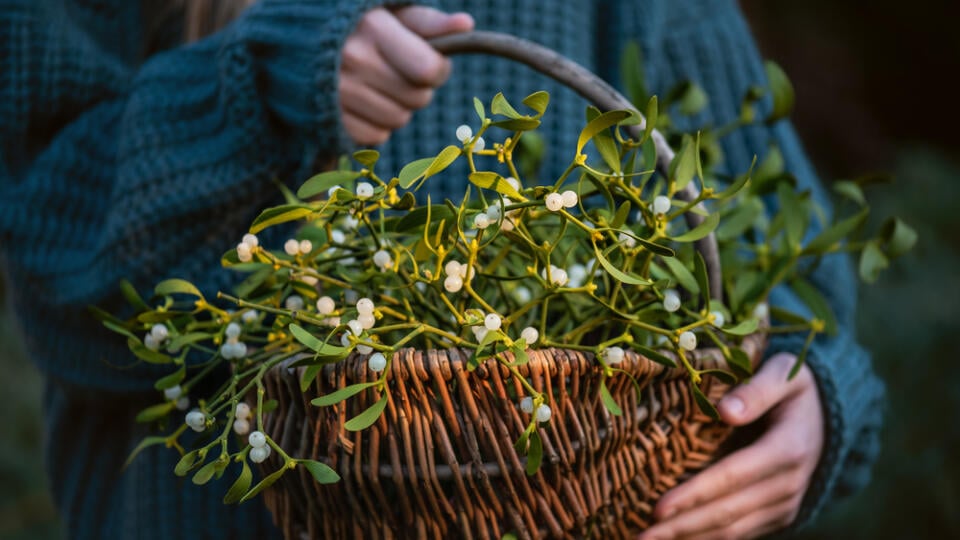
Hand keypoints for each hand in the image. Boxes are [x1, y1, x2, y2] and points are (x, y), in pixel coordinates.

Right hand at [339, 6, 473, 144]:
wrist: (295, 41)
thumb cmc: (354, 24)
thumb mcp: (389, 13)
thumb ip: (427, 21)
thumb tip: (466, 25)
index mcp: (372, 28)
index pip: (428, 70)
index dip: (438, 70)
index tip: (430, 61)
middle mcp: (352, 61)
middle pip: (418, 99)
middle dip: (418, 88)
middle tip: (399, 72)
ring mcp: (337, 93)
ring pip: (399, 120)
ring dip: (398, 107)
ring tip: (380, 86)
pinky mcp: (329, 119)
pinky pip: (376, 136)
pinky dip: (377, 125)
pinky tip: (364, 103)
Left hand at [638, 353, 823, 539]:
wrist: (832, 415)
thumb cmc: (796, 388)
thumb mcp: (784, 374)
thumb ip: (757, 390)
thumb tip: (726, 411)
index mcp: (787, 449)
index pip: (732, 477)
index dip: (694, 495)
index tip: (659, 508)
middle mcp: (787, 485)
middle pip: (727, 513)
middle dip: (681, 528)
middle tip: (639, 537)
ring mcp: (784, 504)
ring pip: (733, 531)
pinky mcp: (778, 514)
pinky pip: (741, 533)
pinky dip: (707, 539)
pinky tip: (676, 539)